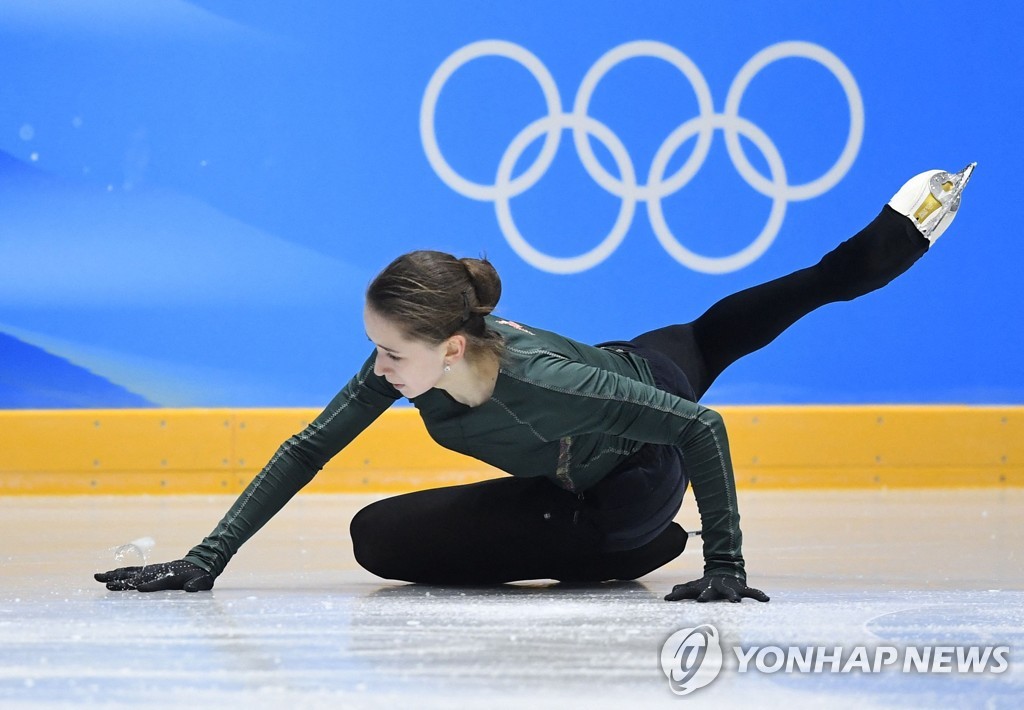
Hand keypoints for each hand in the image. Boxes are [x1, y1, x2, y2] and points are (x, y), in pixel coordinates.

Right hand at [94, 560, 213, 591]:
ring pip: (130, 573)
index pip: (157, 582)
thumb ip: (196, 585)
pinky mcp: (149, 570)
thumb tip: (191, 588)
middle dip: (121, 580)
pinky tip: (109, 576)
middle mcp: (157, 572)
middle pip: (137, 577)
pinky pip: (132, 572)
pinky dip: (120, 573)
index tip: (139, 588)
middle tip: (105, 583)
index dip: (150, 585)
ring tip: (98, 577)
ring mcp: (152, 570)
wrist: (199, 564)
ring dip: (114, 575)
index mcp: (170, 577)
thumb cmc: (200, 576)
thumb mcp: (202, 581)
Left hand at [664, 574, 769, 602]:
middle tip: (701, 601)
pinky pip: (752, 592)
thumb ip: (682, 591)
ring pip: (731, 592)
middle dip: (705, 596)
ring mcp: (728, 587)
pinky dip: (758, 595)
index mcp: (702, 588)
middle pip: (708, 592)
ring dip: (732, 596)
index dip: (681, 595)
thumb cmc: (708, 584)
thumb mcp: (695, 586)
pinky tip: (766, 599)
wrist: (725, 570)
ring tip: (736, 601)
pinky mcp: (741, 588)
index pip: (690, 591)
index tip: (671, 599)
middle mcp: (714, 587)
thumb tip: (668, 596)